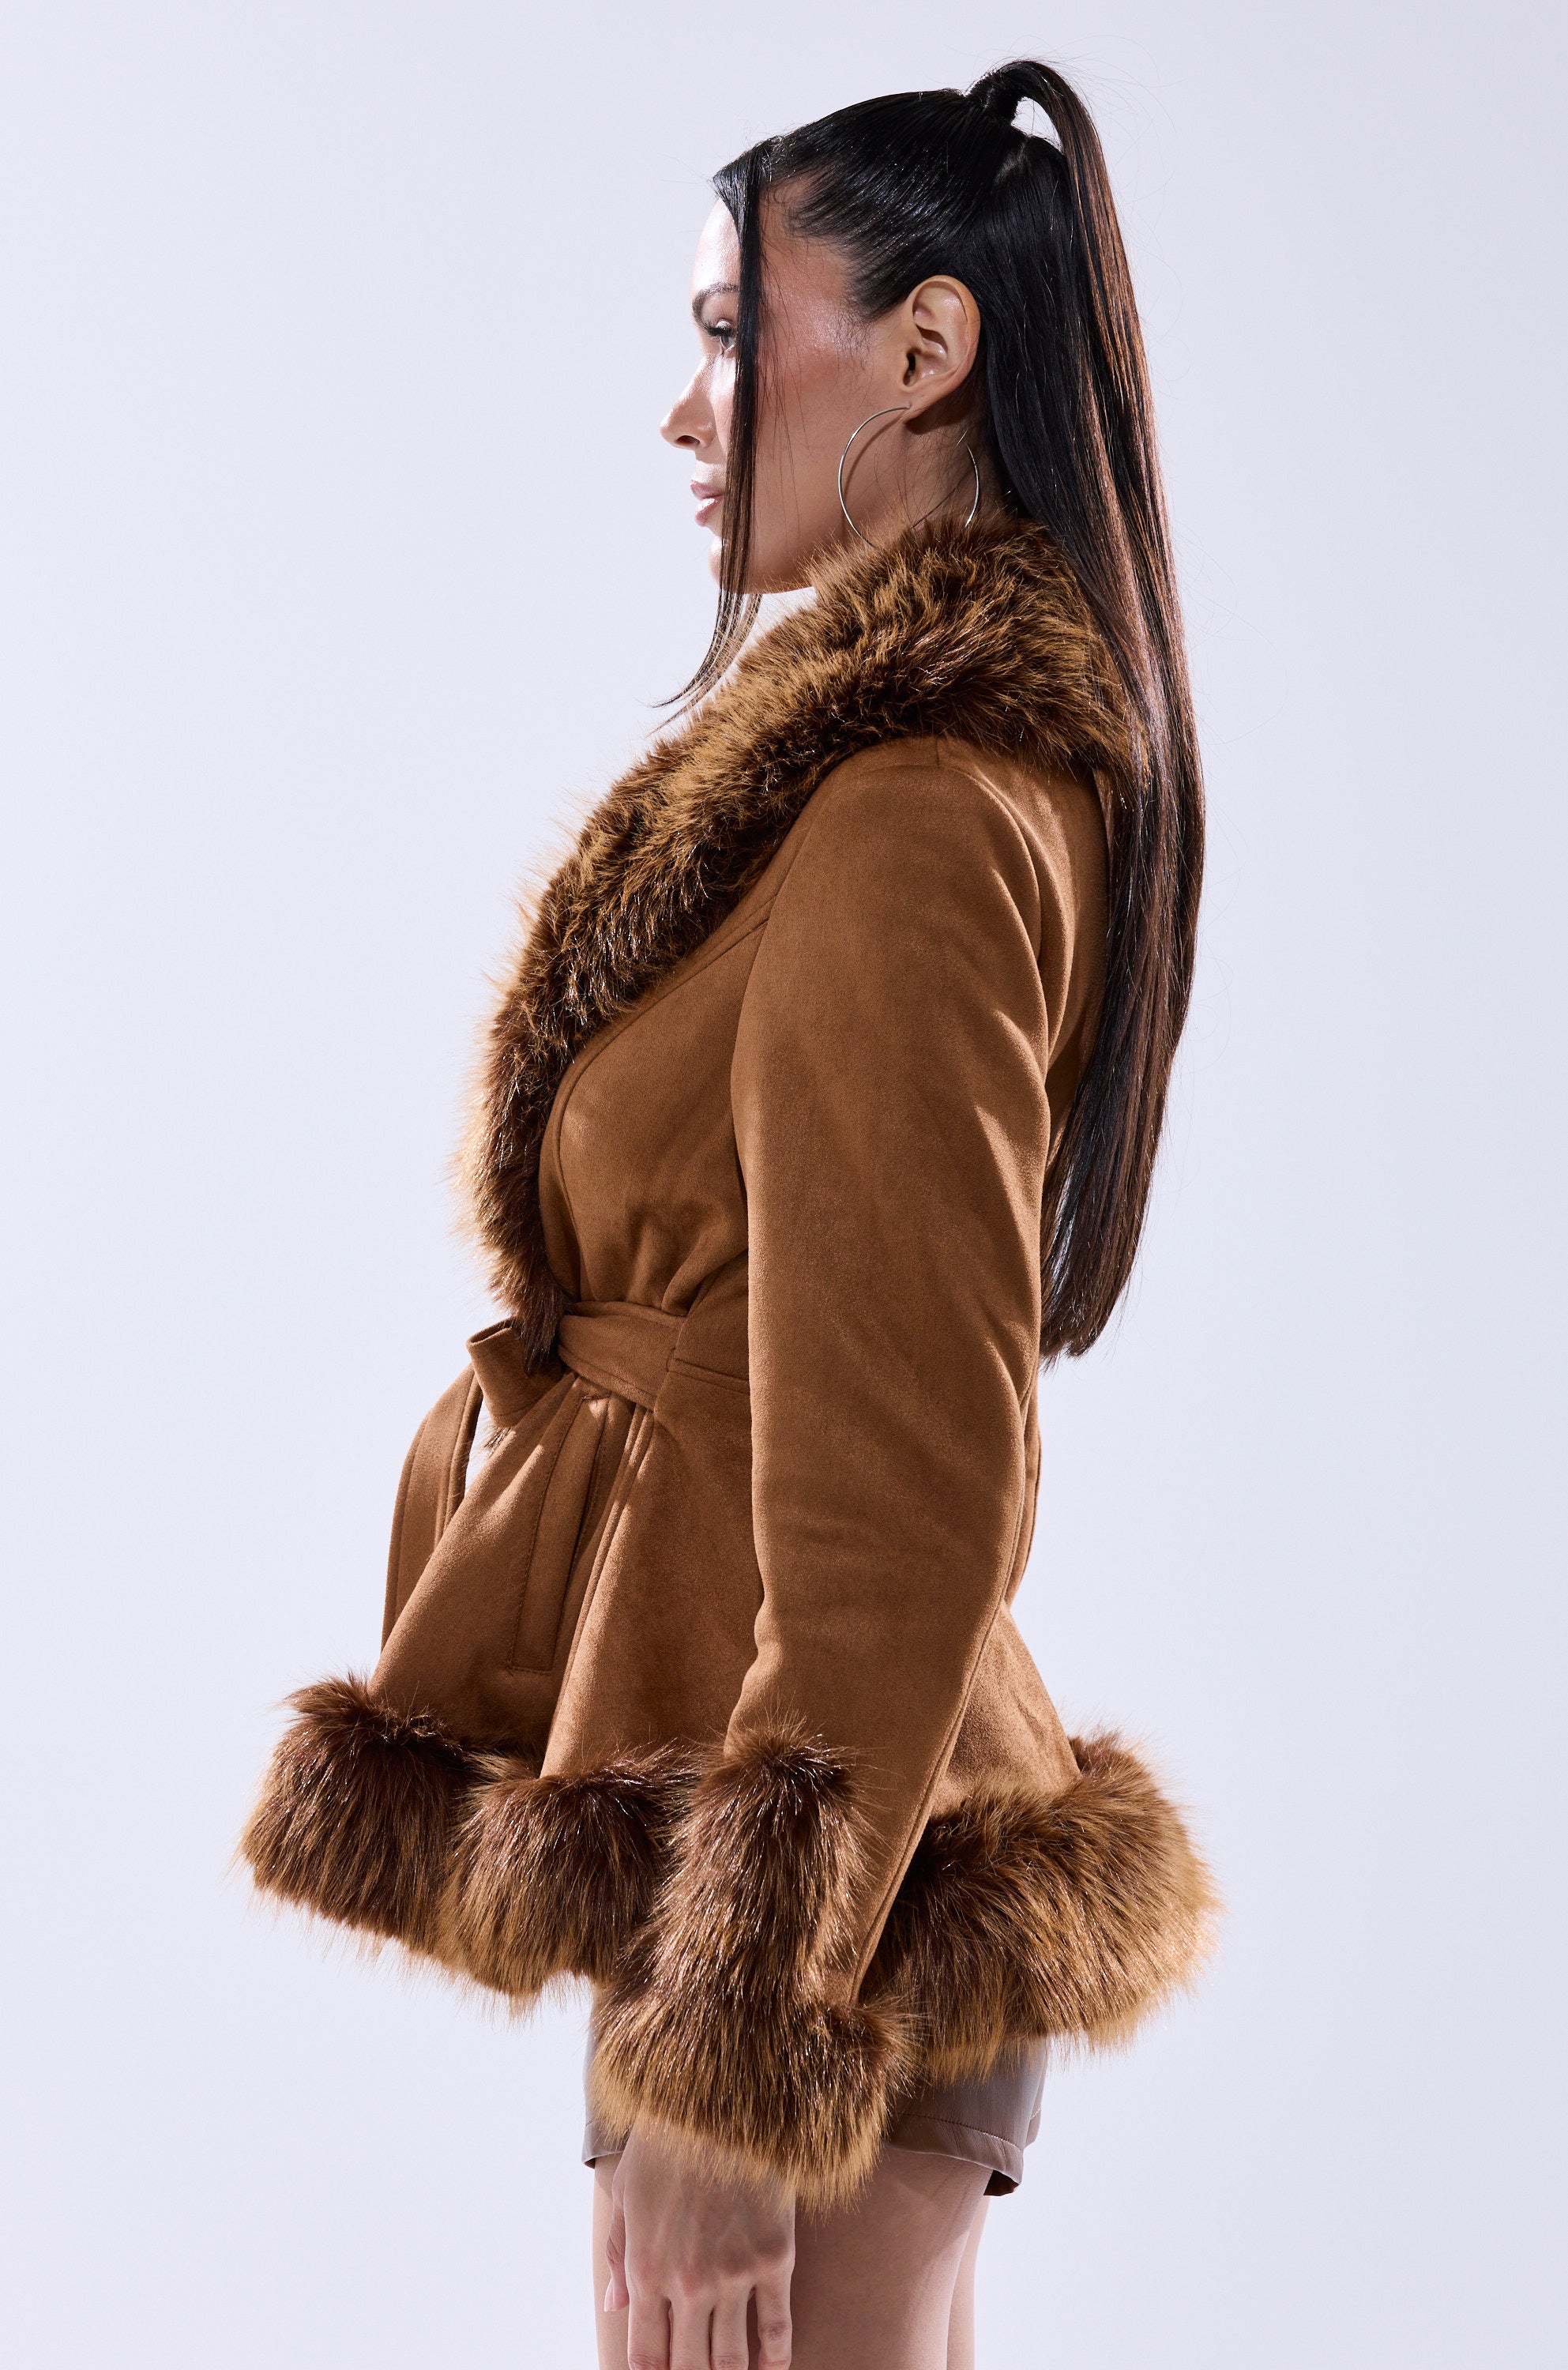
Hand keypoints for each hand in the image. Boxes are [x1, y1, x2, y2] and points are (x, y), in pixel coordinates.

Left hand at [604, 2121, 794, 2369]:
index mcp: (647, 2269)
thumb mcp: (627, 2193)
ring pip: (732, 2358)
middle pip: (690, 2366)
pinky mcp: (774, 2260)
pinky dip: (775, 2357)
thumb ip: (618, 2256)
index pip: (646, 2355)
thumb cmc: (667, 2140)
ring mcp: (734, 2276)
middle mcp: (689, 2284)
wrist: (721, 2100)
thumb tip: (614, 2307)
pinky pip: (777, 2327)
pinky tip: (772, 2366)